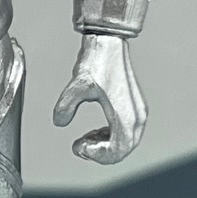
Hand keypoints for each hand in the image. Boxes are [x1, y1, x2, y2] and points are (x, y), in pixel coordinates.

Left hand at [53, 32, 146, 164]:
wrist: (108, 42)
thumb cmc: (97, 62)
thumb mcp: (77, 86)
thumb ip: (65, 107)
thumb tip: (59, 123)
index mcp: (126, 115)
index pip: (118, 150)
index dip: (97, 155)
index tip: (79, 146)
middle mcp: (137, 116)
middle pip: (123, 149)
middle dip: (100, 153)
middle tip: (80, 146)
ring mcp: (137, 110)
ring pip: (126, 142)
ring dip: (105, 145)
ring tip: (85, 139)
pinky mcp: (133, 106)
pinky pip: (126, 131)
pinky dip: (110, 136)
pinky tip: (95, 131)